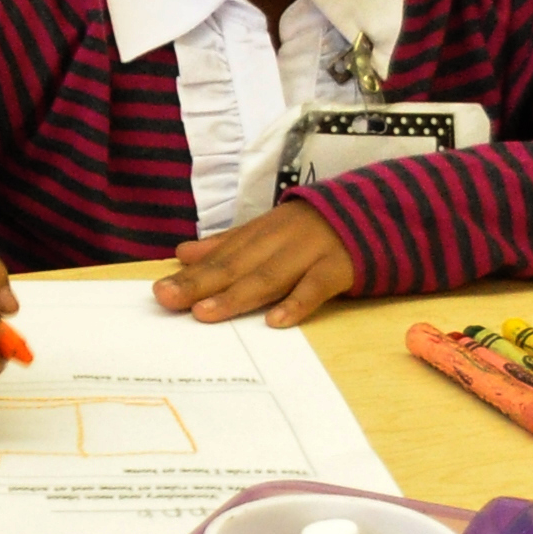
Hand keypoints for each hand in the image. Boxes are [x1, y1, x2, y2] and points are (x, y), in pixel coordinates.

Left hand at [151, 203, 358, 327]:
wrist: (373, 211)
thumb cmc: (311, 230)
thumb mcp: (266, 231)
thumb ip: (226, 245)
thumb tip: (182, 254)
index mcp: (259, 233)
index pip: (220, 256)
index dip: (190, 274)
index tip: (159, 291)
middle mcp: (278, 241)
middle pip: (236, 265)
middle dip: (200, 284)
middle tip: (168, 299)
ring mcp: (308, 254)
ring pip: (269, 276)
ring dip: (236, 295)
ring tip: (206, 312)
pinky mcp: (338, 268)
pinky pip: (316, 287)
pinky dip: (297, 303)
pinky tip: (276, 322)